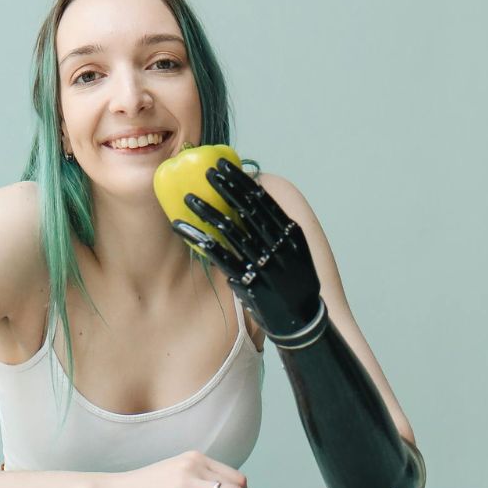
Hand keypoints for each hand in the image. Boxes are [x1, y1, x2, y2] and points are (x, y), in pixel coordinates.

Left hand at [172, 159, 321, 338]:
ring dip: (206, 211)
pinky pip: (220, 257)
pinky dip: (201, 240)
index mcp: (291, 233)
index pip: (263, 200)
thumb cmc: (297, 284)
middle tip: (205, 172)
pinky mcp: (248, 281)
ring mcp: (263, 263)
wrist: (303, 322)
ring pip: (229, 229)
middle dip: (223, 188)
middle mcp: (277, 244)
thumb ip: (277, 228)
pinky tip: (183, 228)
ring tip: (188, 198)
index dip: (241, 181)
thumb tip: (256, 203)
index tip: (223, 165)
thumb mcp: (296, 251)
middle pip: (246, 209)